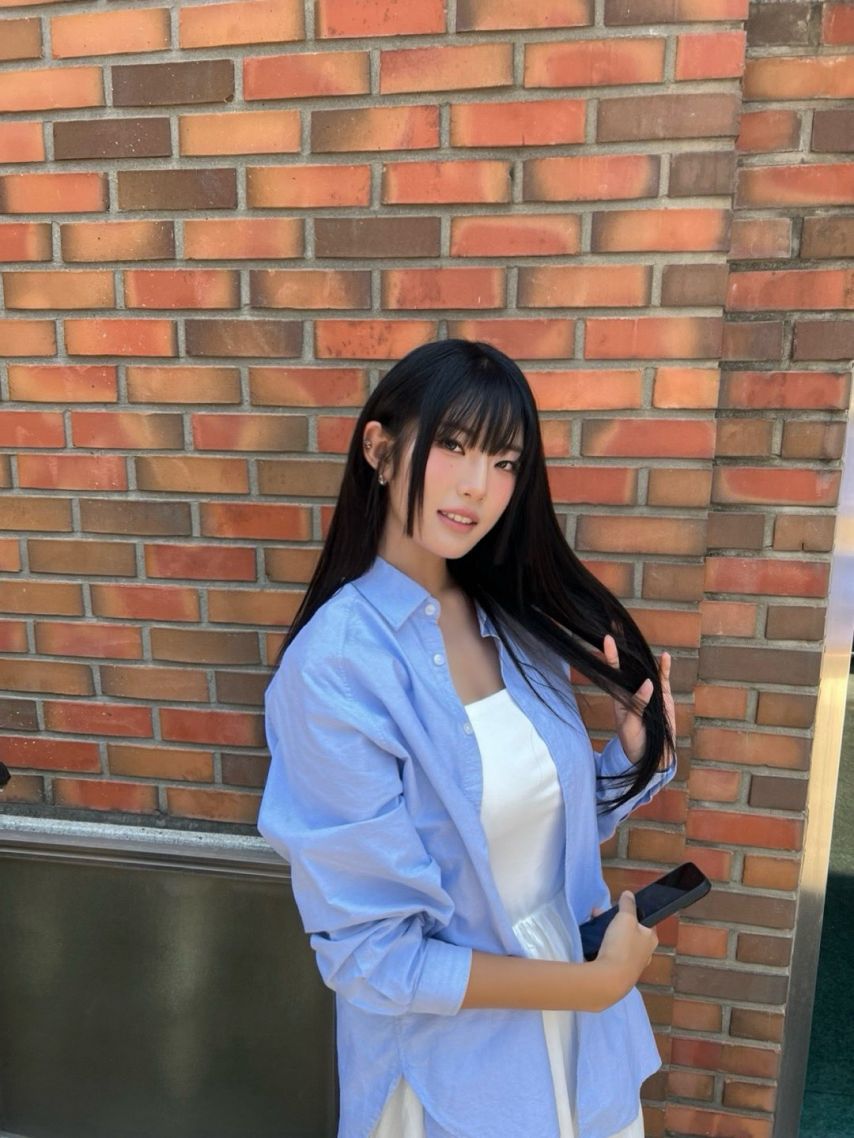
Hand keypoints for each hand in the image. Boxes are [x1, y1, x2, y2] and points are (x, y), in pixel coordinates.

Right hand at [592, 891, 657, 1006]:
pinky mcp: (621, 973)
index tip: (616, 908)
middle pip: (630, 931)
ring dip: (608, 932)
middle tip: (598, 915)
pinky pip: (613, 954)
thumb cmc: (622, 946)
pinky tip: (595, 944)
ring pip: (620, 942)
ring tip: (593, 926)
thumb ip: (627, 904)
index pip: (645, 920)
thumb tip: (629, 894)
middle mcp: (645, 953)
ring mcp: (633, 965)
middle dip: (614, 921)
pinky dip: (605, 946)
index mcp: (651, 939)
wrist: (609, 979)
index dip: (631, 912)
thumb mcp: (625, 918)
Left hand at [602, 634, 674, 766]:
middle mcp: (632, 689)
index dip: (610, 655)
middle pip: (628, 663)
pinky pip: (663, 680)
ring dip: (641, 652)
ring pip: (644, 668)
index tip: (606, 639)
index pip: (613, 671)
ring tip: (635, 633)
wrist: (649, 756)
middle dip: (623, 645)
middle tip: (617, 624)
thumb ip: (638, 705)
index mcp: (620, 696)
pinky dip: (664, 669)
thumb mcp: (631, 726)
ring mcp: (648, 691)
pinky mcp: (663, 697)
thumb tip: (648, 685)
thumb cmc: (633, 742)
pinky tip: (665, 656)